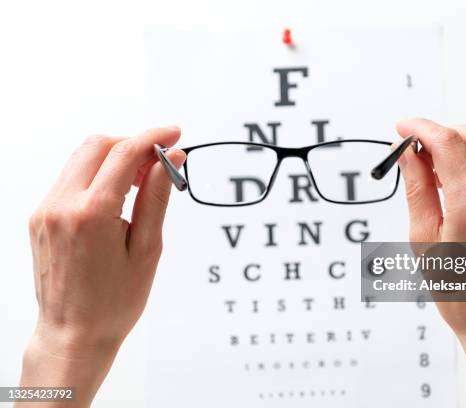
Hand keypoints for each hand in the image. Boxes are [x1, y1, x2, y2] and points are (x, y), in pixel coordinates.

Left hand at [20, 127, 184, 406]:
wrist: (74, 334)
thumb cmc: (114, 301)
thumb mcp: (147, 248)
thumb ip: (157, 196)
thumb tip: (170, 159)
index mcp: (91, 213)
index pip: (125, 153)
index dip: (154, 137)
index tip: (174, 135)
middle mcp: (61, 205)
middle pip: (97, 145)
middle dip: (132, 144)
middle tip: (159, 162)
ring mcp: (46, 211)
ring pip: (81, 159)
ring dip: (114, 159)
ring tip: (141, 183)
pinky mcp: (40, 218)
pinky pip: (70, 180)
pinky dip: (96, 176)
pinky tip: (117, 198)